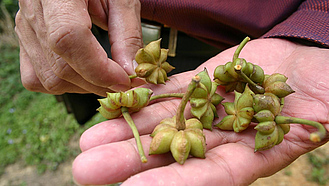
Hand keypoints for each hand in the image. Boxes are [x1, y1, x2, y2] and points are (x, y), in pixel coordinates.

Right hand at [15, 0, 142, 95]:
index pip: (68, 39)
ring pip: (49, 79)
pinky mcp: (25, 40)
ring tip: (106, 76)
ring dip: (84, 86)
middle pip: (60, 67)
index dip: (98, 68)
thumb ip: (127, 33)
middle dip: (99, 83)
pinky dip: (64, 84)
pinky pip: (36, 78)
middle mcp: (34, 9)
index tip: (125, 79)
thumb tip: (131, 72)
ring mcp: (25, 27)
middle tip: (124, 82)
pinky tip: (83, 74)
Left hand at [72, 38, 328, 184]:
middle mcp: (218, 138)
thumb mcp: (315, 122)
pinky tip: (114, 101)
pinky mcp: (200, 86)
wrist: (310, 67)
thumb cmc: (322, 96)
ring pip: (161, 122)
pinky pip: (168, 92)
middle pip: (170, 153)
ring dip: (125, 130)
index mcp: (247, 157)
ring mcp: (205, 111)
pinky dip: (142, 97)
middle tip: (86, 169)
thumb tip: (285, 149)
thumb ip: (289, 138)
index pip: (206, 177)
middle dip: (130, 161)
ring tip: (87, 140)